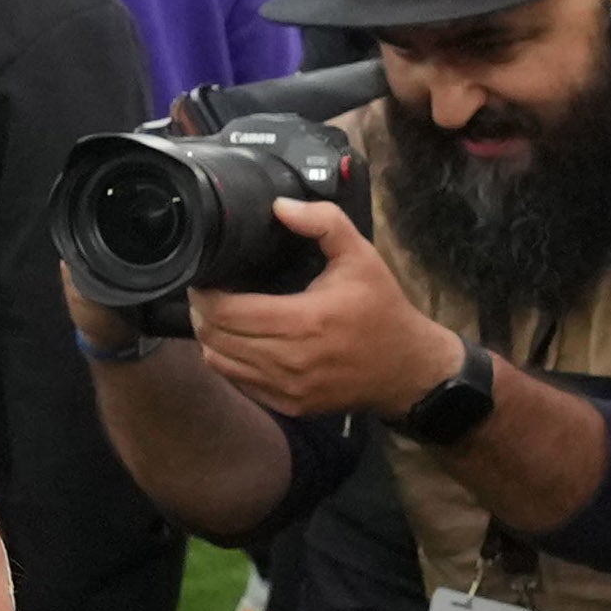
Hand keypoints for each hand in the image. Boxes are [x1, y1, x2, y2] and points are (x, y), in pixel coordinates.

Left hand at [182, 198, 462, 420]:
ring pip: (219, 362)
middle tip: (207, 293)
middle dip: (202, 311)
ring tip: (218, 315)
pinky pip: (238, 383)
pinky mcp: (289, 406)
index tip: (205, 277)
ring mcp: (288, 388)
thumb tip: (280, 205)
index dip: (204, 293)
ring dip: (210, 337)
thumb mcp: (361, 257)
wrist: (409, 369)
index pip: (226, 312)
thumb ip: (324, 222)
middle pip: (215, 337)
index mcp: (304, 321)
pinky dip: (228, 361)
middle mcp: (291, 360)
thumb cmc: (382, 310)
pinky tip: (237, 341)